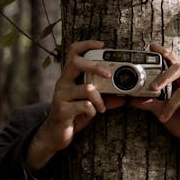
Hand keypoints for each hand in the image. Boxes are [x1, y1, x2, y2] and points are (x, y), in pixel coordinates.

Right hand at [27, 40, 126, 170]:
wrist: (55, 135)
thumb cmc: (73, 115)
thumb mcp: (90, 104)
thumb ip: (105, 98)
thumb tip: (124, 97)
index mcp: (68, 77)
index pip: (72, 52)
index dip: (87, 44)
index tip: (102, 44)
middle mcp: (62, 83)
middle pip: (76, 63)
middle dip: (95, 66)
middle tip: (109, 74)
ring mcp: (61, 96)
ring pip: (86, 88)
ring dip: (99, 99)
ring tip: (101, 107)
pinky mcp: (62, 110)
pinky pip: (85, 106)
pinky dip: (94, 110)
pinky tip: (92, 115)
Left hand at [130, 43, 179, 162]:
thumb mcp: (161, 111)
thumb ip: (149, 103)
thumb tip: (131, 98)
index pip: (173, 62)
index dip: (164, 53)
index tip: (152, 47)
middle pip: (179, 68)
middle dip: (164, 76)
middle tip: (153, 88)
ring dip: (170, 106)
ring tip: (164, 116)